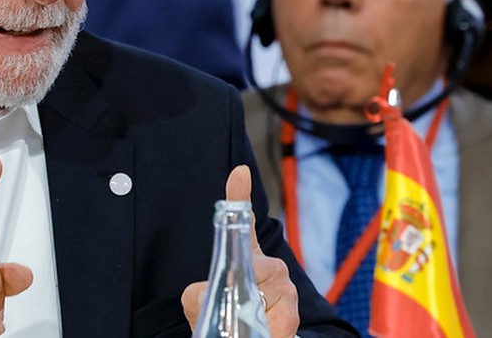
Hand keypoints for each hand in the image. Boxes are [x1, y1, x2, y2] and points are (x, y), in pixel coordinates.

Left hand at [182, 165, 299, 337]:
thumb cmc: (220, 315)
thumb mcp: (198, 300)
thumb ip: (200, 292)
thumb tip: (211, 292)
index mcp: (243, 256)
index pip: (242, 221)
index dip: (239, 194)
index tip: (239, 170)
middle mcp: (269, 267)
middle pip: (255, 267)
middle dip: (238, 289)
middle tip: (231, 306)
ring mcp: (285, 288)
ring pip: (265, 293)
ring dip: (247, 313)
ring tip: (244, 321)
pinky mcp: (293, 312)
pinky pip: (279, 317)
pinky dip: (264, 329)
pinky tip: (260, 330)